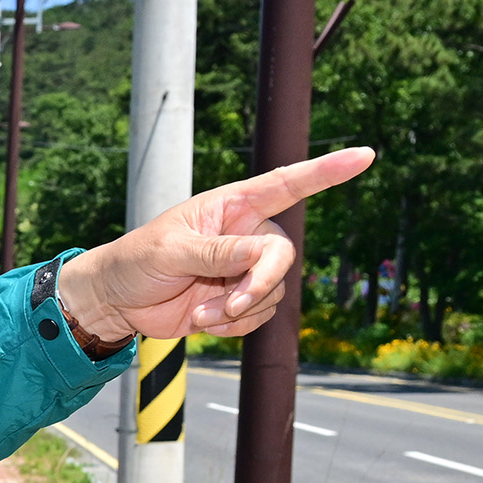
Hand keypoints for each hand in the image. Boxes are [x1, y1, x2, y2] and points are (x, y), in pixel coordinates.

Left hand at [55, 147, 377, 344]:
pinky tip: (203, 321)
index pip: (286, 184)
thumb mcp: (171, 252)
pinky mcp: (238, 299)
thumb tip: (259, 253)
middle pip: (281, 255)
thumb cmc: (136, 262)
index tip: (364, 156)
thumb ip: (216, 252)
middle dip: (259, 282)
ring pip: (272, 291)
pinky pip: (258, 315)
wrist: (117, 302)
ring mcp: (244, 269)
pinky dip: (234, 325)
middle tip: (228, 302)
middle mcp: (245, 234)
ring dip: (238, 309)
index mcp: (231, 206)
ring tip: (199, 311)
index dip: (326, 171)